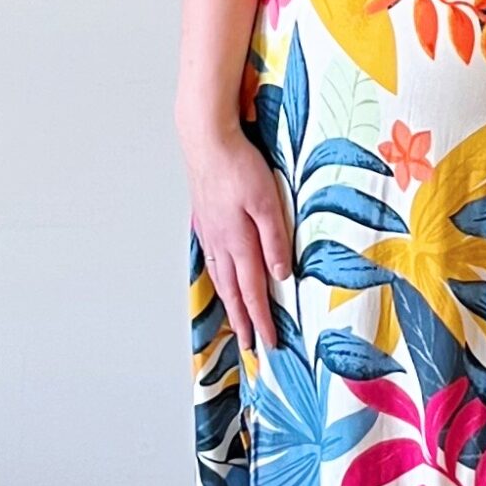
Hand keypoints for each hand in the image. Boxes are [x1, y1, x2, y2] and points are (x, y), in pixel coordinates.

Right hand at [184, 127, 293, 353]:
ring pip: (220, 277)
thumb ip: (275, 240)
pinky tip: (221, 277)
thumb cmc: (240, 165)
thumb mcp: (268, 202)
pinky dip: (218, 278)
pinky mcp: (205, 219)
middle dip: (244, 320)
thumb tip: (280, 276)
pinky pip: (212, 259)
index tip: (268, 343)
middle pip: (233, 291)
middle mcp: (221, 243)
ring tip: (236, 320)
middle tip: (251, 345)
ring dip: (229, 302)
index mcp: (239, 242)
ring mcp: (210, 232)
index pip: (253, 291)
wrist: (206, 140)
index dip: (261, 319)